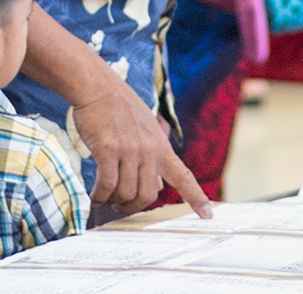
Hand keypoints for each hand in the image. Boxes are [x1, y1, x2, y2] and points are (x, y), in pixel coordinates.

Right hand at [70, 75, 212, 218]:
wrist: (98, 86)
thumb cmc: (118, 108)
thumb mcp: (144, 129)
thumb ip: (152, 156)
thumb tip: (157, 186)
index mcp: (161, 146)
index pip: (183, 176)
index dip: (196, 197)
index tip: (208, 215)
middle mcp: (149, 150)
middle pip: (148, 195)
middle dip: (132, 206)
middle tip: (119, 206)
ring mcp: (130, 149)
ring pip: (126, 192)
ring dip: (113, 200)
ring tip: (103, 197)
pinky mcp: (109, 149)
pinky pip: (106, 184)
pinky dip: (99, 195)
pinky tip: (94, 195)